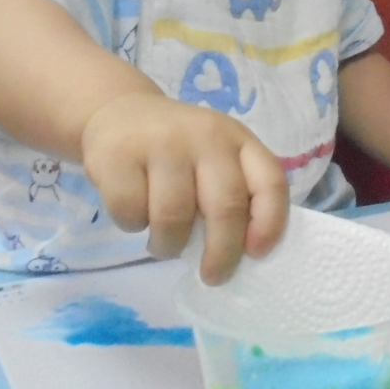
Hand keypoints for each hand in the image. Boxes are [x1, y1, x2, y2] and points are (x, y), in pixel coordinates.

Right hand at [80, 93, 288, 284]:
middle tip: (212, 276)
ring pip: (174, 216)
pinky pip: (131, 211)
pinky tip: (135, 213)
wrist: (119, 112)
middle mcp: (206, 136)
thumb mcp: (215, 159)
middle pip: (225, 206)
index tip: (257, 253)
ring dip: (169, 245)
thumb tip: (240, 253)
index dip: (270, 221)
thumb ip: (233, 193)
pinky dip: (132, 225)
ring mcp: (162, 143)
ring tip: (164, 243)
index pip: (269, 180)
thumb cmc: (177, 150)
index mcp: (238, 140)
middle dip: (222, 252)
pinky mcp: (119, 154)